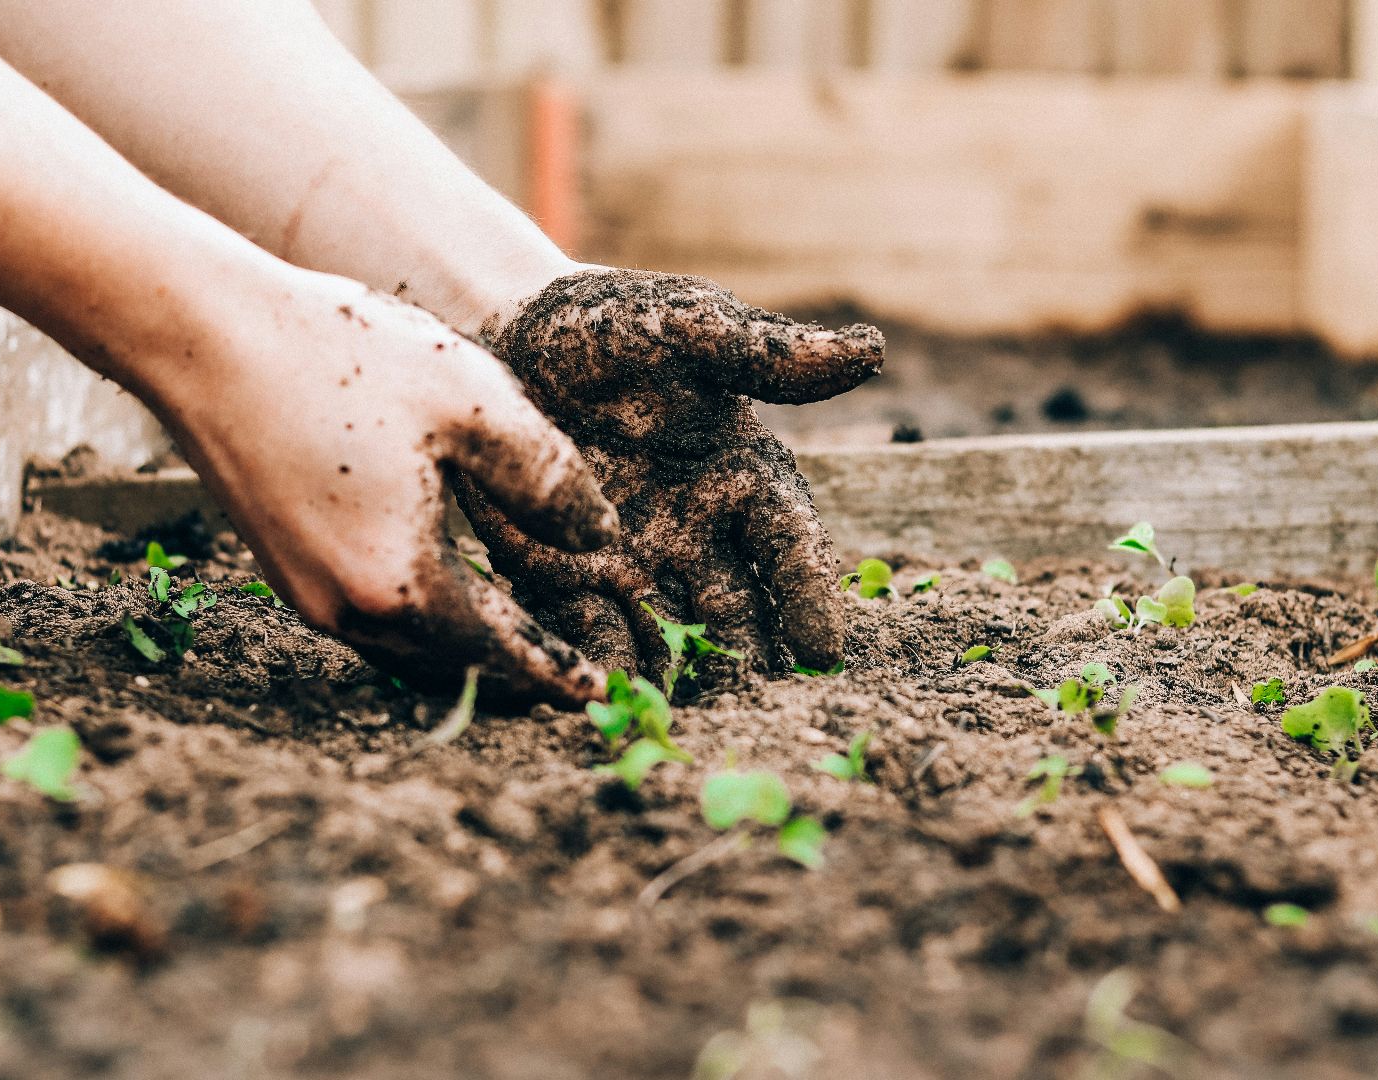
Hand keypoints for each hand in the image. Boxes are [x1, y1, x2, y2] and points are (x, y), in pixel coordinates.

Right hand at [141, 269, 618, 703]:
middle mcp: (347, 609)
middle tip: (570, 678)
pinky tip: (447, 592)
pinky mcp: (282, 565)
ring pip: (407, 649)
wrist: (203, 334)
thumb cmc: (342, 356)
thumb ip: (549, 479)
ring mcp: (305, 593)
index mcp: (401, 582)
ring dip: (466, 652)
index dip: (555, 672)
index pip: (501, 652)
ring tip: (520, 642)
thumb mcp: (474, 403)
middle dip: (514, 675)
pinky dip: (422, 621)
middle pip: (452, 666)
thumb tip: (600, 538)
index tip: (597, 694)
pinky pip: (370, 619)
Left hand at [455, 269, 883, 679]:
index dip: (809, 595)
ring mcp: (634, 563)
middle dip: (749, 660)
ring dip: (680, 678)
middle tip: (759, 709)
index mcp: (743, 477)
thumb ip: (765, 352)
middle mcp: (698, 533)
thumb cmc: (612, 325)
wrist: (507, 333)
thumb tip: (870, 351)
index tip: (823, 650)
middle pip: (737, 610)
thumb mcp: (687, 326)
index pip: (789, 545)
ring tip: (686, 722)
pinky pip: (589, 631)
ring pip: (670, 635)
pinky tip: (604, 698)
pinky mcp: (566, 577)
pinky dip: (601, 665)